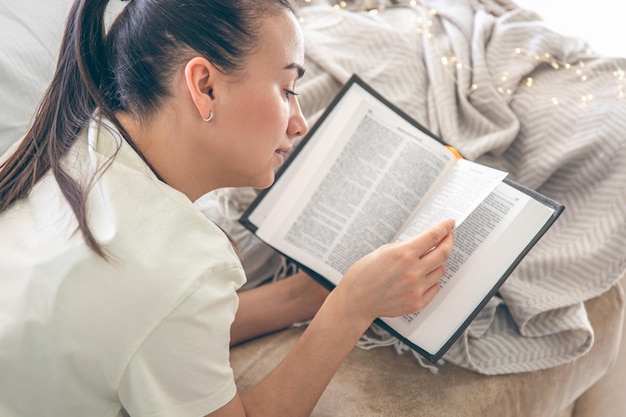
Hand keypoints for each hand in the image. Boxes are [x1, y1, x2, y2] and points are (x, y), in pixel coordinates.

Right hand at [335, 219, 454, 324]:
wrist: (356, 301)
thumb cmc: (364, 274)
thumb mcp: (383, 251)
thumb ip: (406, 247)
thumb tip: (425, 243)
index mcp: (402, 254)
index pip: (432, 237)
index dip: (444, 228)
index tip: (449, 223)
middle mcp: (412, 271)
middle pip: (443, 253)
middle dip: (448, 242)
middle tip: (447, 237)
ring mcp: (416, 289)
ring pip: (440, 270)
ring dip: (437, 262)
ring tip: (427, 260)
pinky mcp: (417, 303)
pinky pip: (435, 287)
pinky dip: (432, 279)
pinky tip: (423, 276)